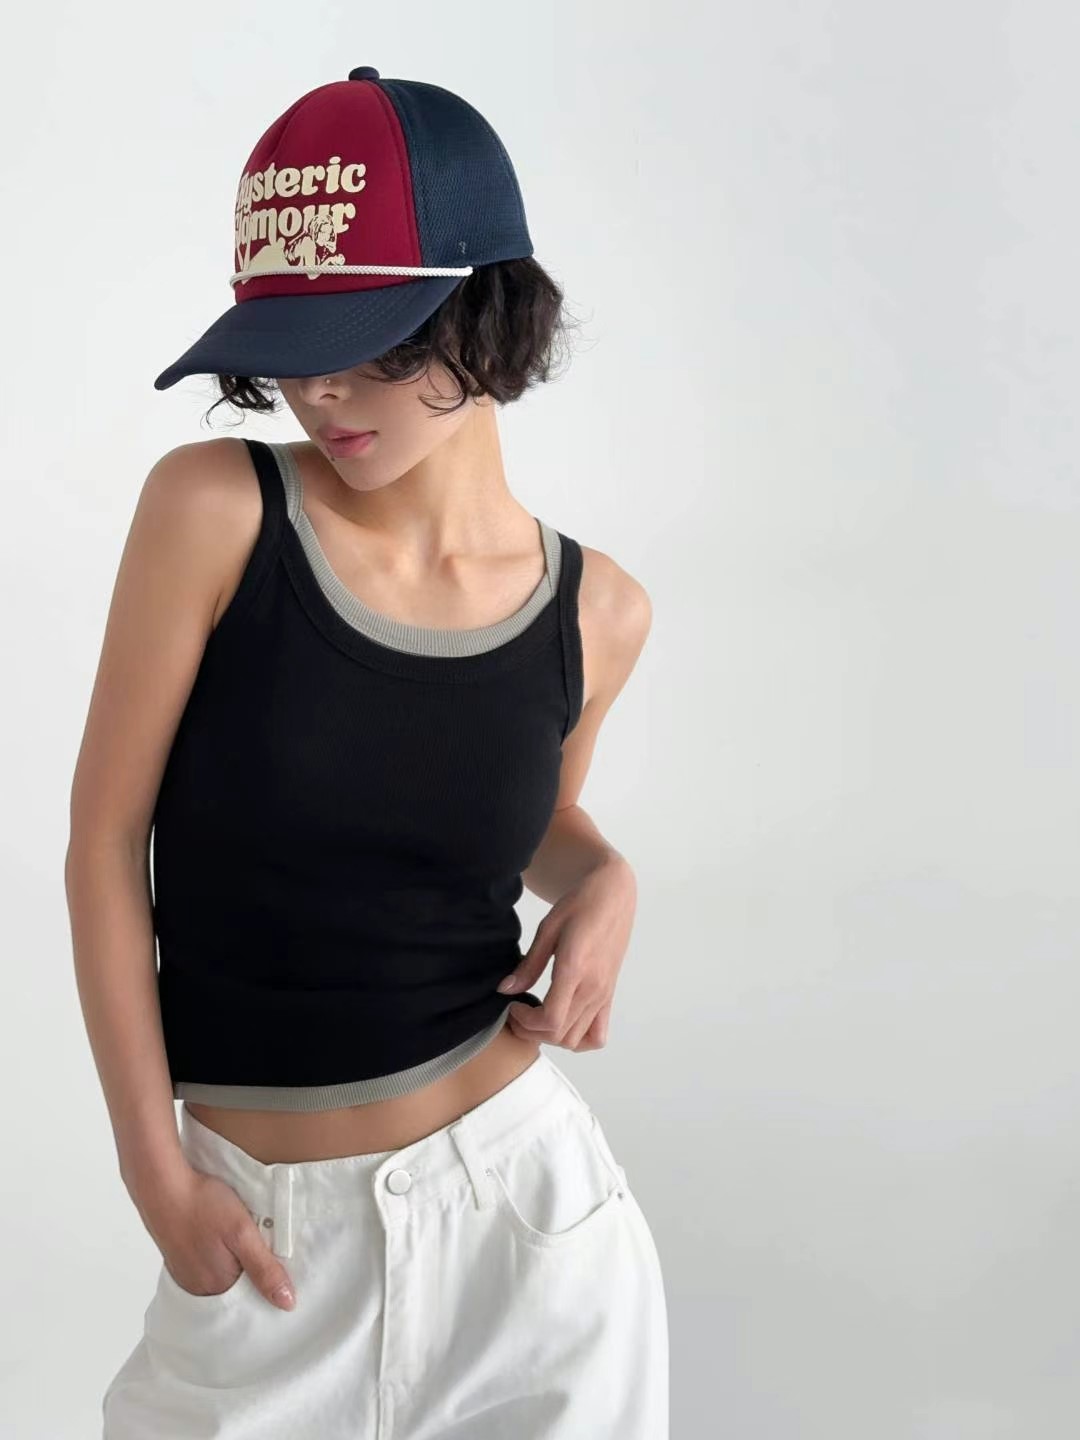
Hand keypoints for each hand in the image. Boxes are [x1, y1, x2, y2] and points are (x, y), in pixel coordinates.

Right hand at [138, 1163, 295, 1309]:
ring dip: (237, 1265)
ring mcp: (187, 1276)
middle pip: (237, 1291)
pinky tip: (224, 1240)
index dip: (270, 1285)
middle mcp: (200, 1289)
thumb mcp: (243, 1233)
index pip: (253, 1301)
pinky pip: (208, 1268)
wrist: (163, 1186)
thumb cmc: (202, 1205)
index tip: (284, 1271)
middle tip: (266, 1250)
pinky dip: (220, 1258)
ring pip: (223, 1278)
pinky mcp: (180, 1261)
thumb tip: (287, 1303)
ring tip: (244, 1243)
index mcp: (218, 1287)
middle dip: (253, 1276)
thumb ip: (265, 1269)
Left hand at [498, 855, 635, 1050]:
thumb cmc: (580, 904)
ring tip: (536, 1017)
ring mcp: (604, 995)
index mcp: (575, 969)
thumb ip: (529, 964)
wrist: (613, 895)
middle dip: (531, 1031)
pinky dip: (578, 1041)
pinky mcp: (610, 996)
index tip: (513, 1005)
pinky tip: (562, 1022)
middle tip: (517, 1013)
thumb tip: (505, 990)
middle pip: (560, 1034)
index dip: (525, 1021)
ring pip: (576, 1041)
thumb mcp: (548, 929)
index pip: (551, 1018)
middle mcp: (593, 988)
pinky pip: (598, 1036)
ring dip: (551, 1037)